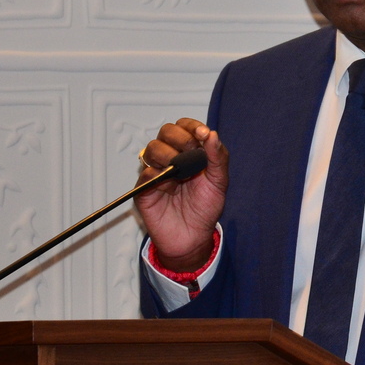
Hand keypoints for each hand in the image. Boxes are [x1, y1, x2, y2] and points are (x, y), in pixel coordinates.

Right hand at [134, 118, 228, 271]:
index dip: (192, 126)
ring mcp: (157, 172)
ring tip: (179, 171)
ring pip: (153, 148)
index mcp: (190, 153)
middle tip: (190, 152)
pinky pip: (146, 173)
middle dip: (180, 138)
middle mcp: (172, 158)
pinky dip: (158, 175)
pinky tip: (170, 186)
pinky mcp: (145, 188)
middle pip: (166, 132)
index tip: (202, 133)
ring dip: (167, 154)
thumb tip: (212, 134)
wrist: (193, 237)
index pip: (185, 127)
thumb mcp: (219, 182)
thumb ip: (218, 157)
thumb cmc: (205, 209)